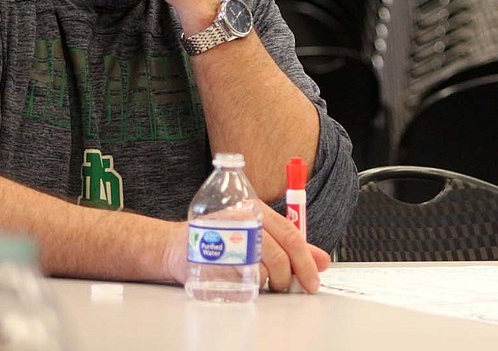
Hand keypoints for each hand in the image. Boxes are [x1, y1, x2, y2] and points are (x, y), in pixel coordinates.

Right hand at [164, 203, 330, 293]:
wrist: (175, 245)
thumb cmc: (220, 238)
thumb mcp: (258, 233)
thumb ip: (290, 245)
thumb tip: (322, 260)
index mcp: (256, 210)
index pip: (291, 235)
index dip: (307, 261)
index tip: (314, 280)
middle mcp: (243, 220)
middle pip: (280, 254)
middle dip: (291, 276)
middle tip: (290, 287)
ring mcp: (226, 239)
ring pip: (263, 269)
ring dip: (270, 283)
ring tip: (266, 283)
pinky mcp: (212, 260)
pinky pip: (241, 280)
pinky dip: (250, 287)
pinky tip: (246, 283)